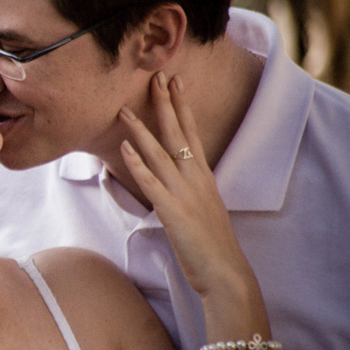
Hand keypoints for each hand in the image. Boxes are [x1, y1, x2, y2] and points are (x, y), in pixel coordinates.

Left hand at [118, 72, 252, 298]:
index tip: (174, 82)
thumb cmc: (211, 245)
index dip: (181, 107)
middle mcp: (195, 179)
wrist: (225, 273)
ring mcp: (184, 194)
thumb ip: (188, 190)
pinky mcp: (172, 212)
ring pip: (159, 154)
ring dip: (141, 130)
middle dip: (165, 104)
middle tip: (155, 76)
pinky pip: (151, 183)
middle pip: (177, 134)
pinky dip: (137, 163)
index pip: (191, 133)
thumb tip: (174, 180)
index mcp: (204, 176)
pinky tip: (124, 147)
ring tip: (124, 109)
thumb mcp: (201, 208)